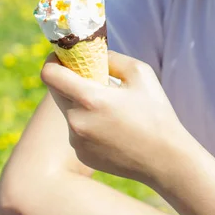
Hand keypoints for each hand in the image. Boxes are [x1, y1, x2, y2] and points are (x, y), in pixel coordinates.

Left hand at [40, 51, 187, 185]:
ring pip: (68, 110)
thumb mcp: (140, 73)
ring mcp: (77, 141)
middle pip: (56, 91)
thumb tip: (92, 55)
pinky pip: (77, 130)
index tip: (63, 57)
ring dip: (81, 103)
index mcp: (90, 98)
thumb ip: (112, 58)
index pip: (50, 74)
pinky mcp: (82, 154)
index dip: (53, 61)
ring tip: (110, 108)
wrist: (165, 159)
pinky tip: (112, 128)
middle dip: (69, 80)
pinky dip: (88, 123)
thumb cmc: (156, 112)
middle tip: (91, 78)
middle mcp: (77, 121)